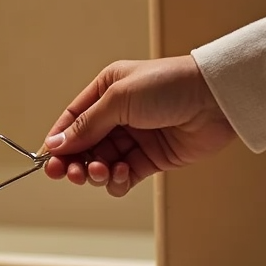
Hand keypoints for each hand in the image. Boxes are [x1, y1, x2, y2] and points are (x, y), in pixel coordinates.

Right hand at [40, 56, 236, 196]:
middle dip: (74, 161)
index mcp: (106, 91)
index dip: (59, 140)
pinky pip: (125, 177)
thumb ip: (87, 124)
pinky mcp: (152, 159)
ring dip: (96, 172)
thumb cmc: (170, 85)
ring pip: (102, 164)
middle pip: (84, 146)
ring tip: (99, 171)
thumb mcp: (119, 98)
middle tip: (69, 174)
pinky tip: (123, 173)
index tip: (49, 160)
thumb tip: (57, 143)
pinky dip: (118, 180)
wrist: (217, 99)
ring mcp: (135, 138)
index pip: (73, 119)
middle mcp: (118, 115)